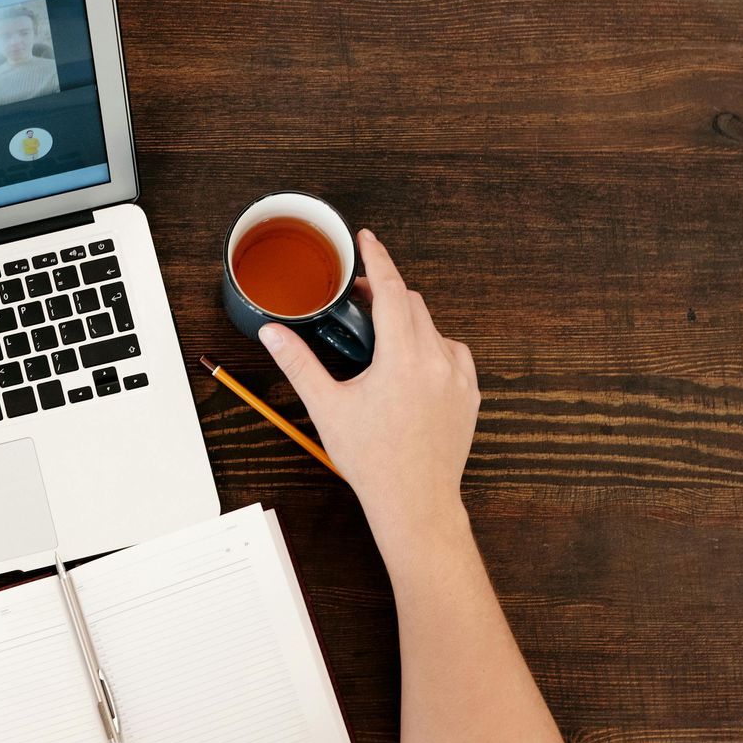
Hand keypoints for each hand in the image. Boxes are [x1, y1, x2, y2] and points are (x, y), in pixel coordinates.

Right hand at [259, 229, 479, 555]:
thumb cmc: (372, 460)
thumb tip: (272, 333)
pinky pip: (453, 353)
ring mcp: (458, 377)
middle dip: (385, 293)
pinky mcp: (470, 394)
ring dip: (409, 322)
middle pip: (412, 303)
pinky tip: (414, 365)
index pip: (390, 290)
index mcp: (402, 357)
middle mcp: (436, 360)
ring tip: (383, 340)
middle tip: (359, 298)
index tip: (367, 240)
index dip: (377, 259)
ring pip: (434, 328)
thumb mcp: (327, 408)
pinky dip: (433, 348)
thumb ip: (299, 363)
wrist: (415, 502)